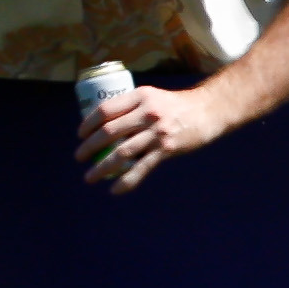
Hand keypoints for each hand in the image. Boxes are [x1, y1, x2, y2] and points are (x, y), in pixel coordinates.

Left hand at [78, 76, 233, 193]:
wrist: (208, 111)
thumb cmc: (176, 106)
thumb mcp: (153, 98)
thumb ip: (132, 109)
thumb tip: (102, 129)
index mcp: (141, 96)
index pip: (106, 110)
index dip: (88, 124)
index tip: (81, 135)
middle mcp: (148, 112)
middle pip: (109, 132)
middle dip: (89, 147)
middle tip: (80, 157)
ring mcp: (158, 132)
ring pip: (121, 153)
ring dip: (101, 168)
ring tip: (90, 177)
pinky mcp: (167, 149)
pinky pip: (141, 168)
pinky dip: (126, 182)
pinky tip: (115, 190)